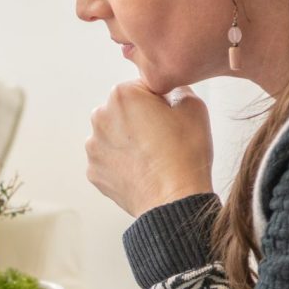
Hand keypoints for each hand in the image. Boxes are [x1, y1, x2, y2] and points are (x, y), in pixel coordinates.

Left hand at [85, 81, 213, 217]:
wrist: (175, 200)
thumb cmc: (185, 154)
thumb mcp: (194, 107)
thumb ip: (177, 89)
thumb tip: (170, 92)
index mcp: (122, 94)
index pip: (142, 88)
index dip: (161, 102)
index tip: (170, 119)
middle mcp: (100, 116)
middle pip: (124, 111)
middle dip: (140, 120)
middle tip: (163, 139)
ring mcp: (94, 146)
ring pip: (114, 136)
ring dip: (129, 141)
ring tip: (152, 157)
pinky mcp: (94, 171)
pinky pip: (110, 160)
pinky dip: (122, 163)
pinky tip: (142, 171)